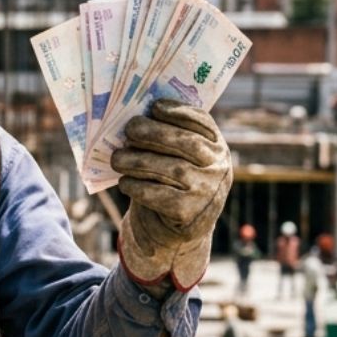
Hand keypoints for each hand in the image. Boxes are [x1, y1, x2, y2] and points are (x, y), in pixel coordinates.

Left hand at [110, 101, 232, 289]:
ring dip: (138, 160)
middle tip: (129, 129)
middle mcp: (219, 169)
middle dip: (155, 133)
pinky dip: (137, 187)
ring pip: (170, 170)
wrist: (181, 230)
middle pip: (186, 144)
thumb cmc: (175, 184)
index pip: (203, 123)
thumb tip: (138, 116)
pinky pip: (159, 195)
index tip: (155, 107)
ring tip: (117, 158)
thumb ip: (170, 139)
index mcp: (218, 148)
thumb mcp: (182, 159)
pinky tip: (124, 182)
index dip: (179, 112)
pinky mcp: (190, 214)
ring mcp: (207, 192)